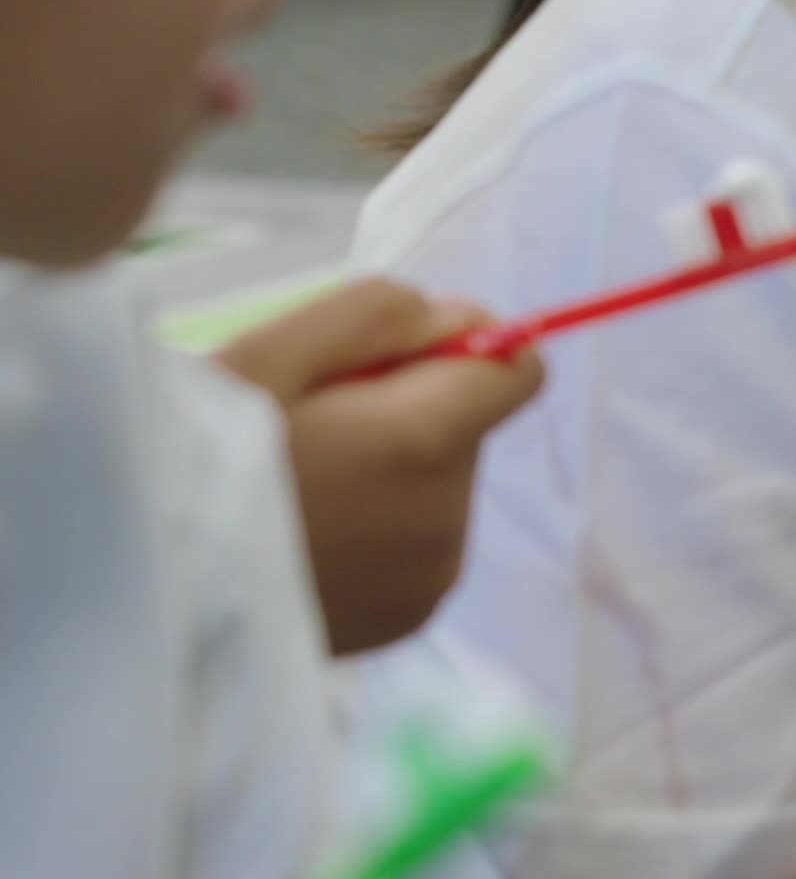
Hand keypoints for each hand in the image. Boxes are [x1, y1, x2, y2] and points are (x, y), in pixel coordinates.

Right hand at [216, 278, 545, 653]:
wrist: (135, 596)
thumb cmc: (188, 461)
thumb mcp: (269, 353)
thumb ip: (382, 314)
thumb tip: (463, 318)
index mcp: (425, 446)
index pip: (519, 370)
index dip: (458, 347)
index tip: (383, 358)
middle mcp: (448, 519)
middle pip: (466, 427)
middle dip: (405, 411)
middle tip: (304, 430)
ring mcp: (430, 579)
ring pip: (439, 485)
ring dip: (388, 471)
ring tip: (294, 488)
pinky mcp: (404, 621)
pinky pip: (416, 542)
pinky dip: (376, 527)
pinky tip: (303, 536)